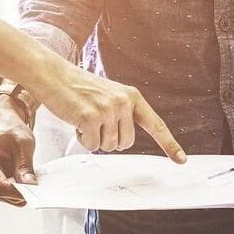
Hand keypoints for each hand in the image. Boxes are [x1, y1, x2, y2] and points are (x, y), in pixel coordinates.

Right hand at [0, 95, 36, 205]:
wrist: (3, 125)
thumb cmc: (11, 130)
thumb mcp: (24, 143)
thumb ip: (25, 165)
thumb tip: (30, 185)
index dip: (17, 192)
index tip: (34, 192)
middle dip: (18, 192)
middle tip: (35, 185)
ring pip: (1, 196)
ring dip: (16, 192)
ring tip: (26, 177)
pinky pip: (2, 194)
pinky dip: (14, 191)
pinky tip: (21, 181)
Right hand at [29, 61, 186, 161]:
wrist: (53, 74)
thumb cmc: (77, 87)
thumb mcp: (108, 95)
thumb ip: (122, 113)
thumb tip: (125, 141)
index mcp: (131, 96)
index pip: (155, 124)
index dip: (169, 144)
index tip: (181, 160)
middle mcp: (123, 102)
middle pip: (126, 143)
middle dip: (110, 139)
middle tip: (95, 122)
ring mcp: (107, 109)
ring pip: (108, 146)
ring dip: (94, 138)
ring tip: (83, 117)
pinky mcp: (90, 117)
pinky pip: (91, 144)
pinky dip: (82, 138)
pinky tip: (75, 120)